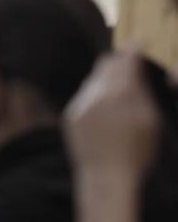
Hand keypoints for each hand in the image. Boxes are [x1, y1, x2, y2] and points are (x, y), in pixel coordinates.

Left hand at [65, 51, 159, 178]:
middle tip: (129, 63)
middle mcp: (97, 94)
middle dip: (118, 61)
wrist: (106, 177)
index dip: (134, 49)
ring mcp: (80, 105)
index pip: (126, 58)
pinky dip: (95, 95)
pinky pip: (84, 95)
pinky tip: (105, 107)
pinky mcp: (70, 116)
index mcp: (121, 93)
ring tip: (118, 87)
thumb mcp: (150, 119)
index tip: (140, 43)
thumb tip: (135, 68)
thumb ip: (140, 90)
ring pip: (93, 79)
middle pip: (106, 64)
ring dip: (106, 78)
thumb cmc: (137, 151)